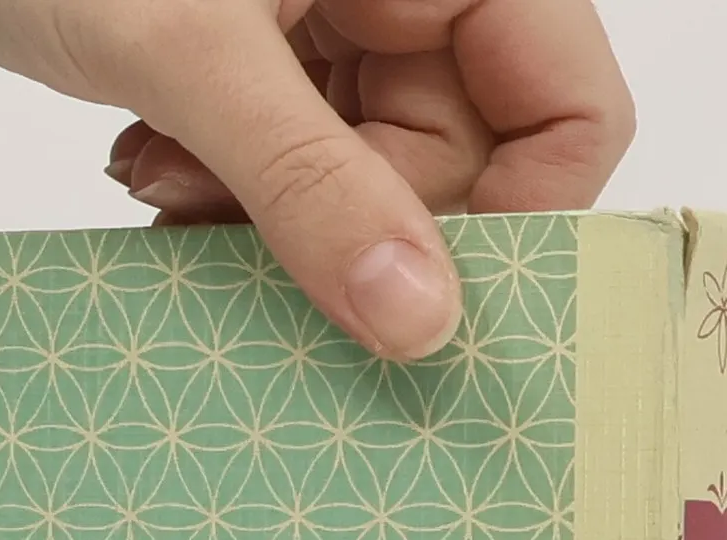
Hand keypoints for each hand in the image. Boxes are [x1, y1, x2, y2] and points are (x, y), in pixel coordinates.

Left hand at [0, 0, 633, 361]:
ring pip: (374, 189)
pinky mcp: (278, 68)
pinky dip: (234, 199)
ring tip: (172, 181)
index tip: (427, 300)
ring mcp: (344, 30)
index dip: (524, 214)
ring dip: (274, 223)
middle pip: (460, 167)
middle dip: (352, 225)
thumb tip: (419, 322)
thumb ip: (309, 186)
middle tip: (237, 225)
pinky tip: (157, 163)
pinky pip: (304, 179)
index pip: (568, 102)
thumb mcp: (189, 52)